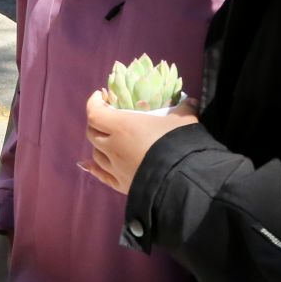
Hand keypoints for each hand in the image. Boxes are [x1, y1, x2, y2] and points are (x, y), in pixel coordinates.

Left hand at [83, 91, 197, 194]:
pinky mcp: (121, 185)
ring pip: (96, 154)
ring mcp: (115, 168)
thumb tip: (190, 102)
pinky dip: (94, 168)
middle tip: (106, 117)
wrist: (181, 179)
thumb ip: (183, 109)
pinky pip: (101, 175)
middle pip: (92, 133)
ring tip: (107, 139)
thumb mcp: (183, 120)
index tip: (100, 96)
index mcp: (122, 127)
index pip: (95, 113)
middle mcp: (112, 147)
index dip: (94, 103)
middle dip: (96, 123)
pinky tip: (89, 165)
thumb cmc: (178, 142)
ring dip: (98, 144)